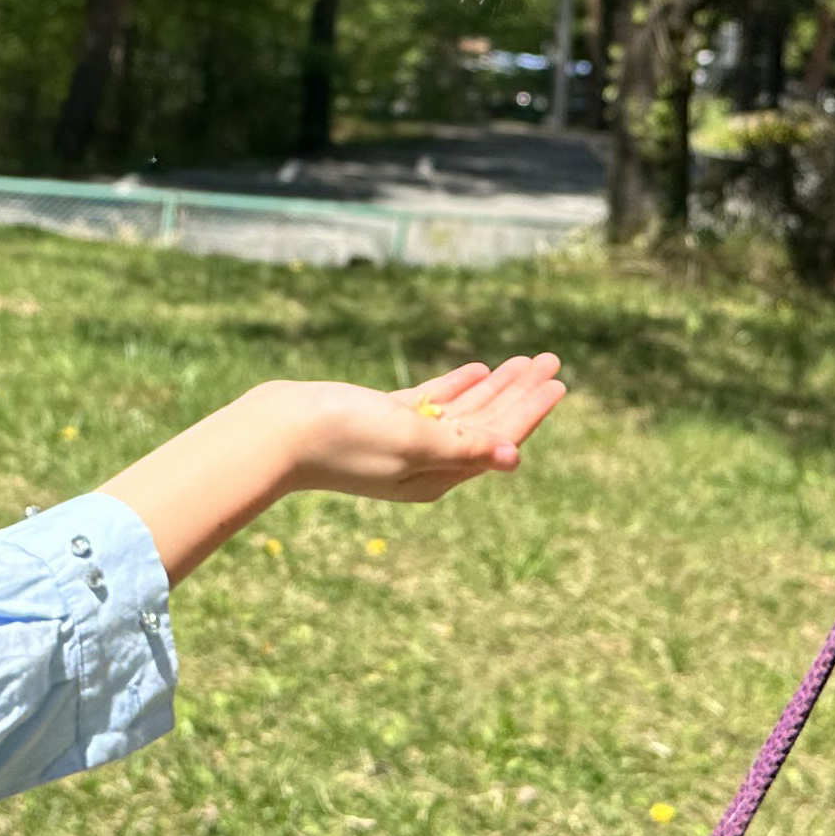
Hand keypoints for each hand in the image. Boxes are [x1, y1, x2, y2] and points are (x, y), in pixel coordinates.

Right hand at [98, 352, 566, 577]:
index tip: (557, 381)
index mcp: (438, 474)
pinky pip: (432, 404)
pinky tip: (479, 371)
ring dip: (496, 387)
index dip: (529, 409)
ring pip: (463, 412)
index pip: (497, 439)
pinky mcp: (381, 421)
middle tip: (551, 361)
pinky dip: (458, 387)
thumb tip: (514, 457)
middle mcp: (426, 464)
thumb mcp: (410, 440)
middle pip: (486, 424)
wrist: (277, 433)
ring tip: (526, 361)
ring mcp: (403, 442)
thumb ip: (462, 447)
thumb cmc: (342, 437)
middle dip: (520, 393)